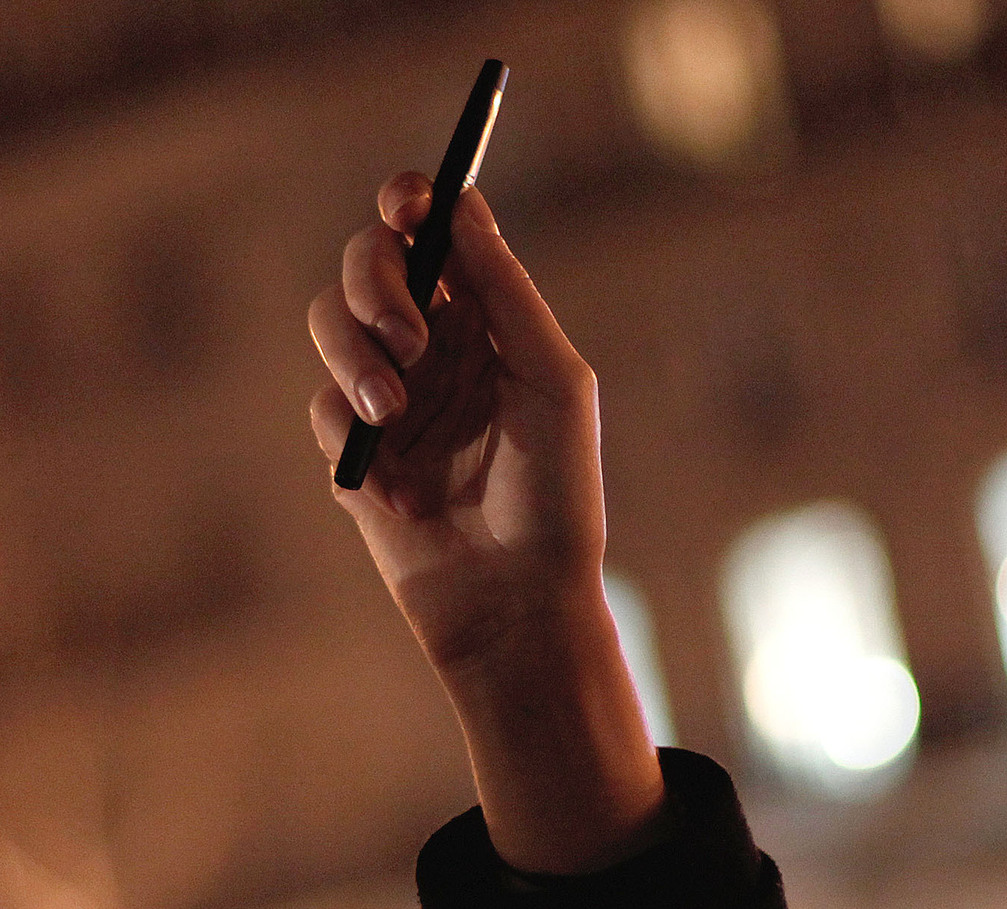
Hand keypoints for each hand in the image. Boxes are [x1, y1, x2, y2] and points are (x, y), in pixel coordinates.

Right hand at [308, 172, 605, 673]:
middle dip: (373, 280)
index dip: (413, 202)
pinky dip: (351, 429)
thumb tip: (463, 203)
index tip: (404, 204)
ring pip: (331, 324)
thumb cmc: (557, 494)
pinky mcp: (355, 451)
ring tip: (393, 408)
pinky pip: (323, 407)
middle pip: (370, 262)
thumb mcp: (553, 382)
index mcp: (489, 322)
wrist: (517, 602)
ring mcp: (392, 397)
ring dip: (354, 353)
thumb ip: (508, 294)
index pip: (439, 235)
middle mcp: (437, 348)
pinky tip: (397, 482)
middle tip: (408, 335)